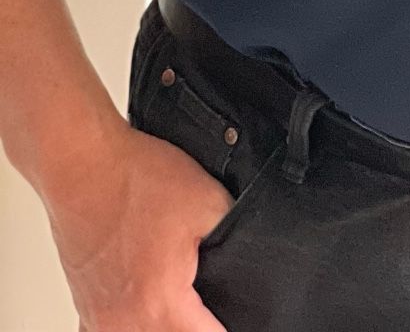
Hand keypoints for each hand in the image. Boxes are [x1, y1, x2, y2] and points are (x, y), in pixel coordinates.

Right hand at [50, 119, 230, 329]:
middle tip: (212, 305)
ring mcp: (100, 319)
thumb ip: (236, 233)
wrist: (82, 166)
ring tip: (187, 307)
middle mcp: (124, 322)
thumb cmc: (132, 180)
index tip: (239, 316)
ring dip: (166, 328)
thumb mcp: (208, 200)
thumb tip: (255, 252)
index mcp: (159, 303)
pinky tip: (146, 312)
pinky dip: (135, 327)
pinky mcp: (86, 307)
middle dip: (199, 326)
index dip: (230, 328)